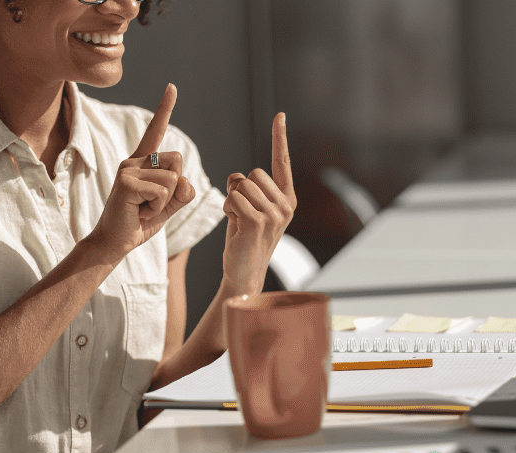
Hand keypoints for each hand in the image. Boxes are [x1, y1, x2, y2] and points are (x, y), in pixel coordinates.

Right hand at [88, 84, 195, 263]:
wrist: (114, 243)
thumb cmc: (139, 222)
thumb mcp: (167, 206)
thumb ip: (181, 193)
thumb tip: (185, 182)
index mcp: (143, 162)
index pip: (155, 130)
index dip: (164, 108)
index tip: (172, 87)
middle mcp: (133, 160)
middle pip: (178, 161)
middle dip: (175, 187)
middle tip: (151, 203)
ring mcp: (128, 168)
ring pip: (172, 179)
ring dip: (165, 201)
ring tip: (143, 208)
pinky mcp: (125, 181)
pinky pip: (162, 191)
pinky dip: (157, 208)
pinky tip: (139, 212)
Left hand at [221, 113, 296, 296]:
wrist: (244, 273)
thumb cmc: (244, 240)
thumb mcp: (250, 210)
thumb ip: (249, 189)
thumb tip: (237, 177)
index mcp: (287, 199)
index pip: (282, 162)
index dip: (279, 138)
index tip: (279, 115)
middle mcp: (286, 205)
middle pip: (252, 173)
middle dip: (240, 189)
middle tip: (242, 214)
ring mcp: (274, 214)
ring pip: (241, 185)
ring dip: (232, 201)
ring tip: (239, 222)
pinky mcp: (258, 222)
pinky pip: (234, 198)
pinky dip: (228, 209)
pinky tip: (235, 226)